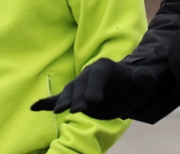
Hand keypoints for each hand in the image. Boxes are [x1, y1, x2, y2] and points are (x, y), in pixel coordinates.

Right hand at [30, 58, 157, 120]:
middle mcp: (87, 75)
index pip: (97, 77)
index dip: (95, 88)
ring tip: (60, 111)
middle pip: (80, 85)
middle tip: (77, 110)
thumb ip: (144, 78)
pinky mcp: (74, 98)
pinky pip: (57, 99)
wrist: (124, 87)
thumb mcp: (143, 80)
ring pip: (68, 93)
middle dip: (78, 97)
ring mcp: (78, 86)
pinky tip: (34, 108)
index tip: (94, 102)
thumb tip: (145, 77)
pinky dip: (46, 103)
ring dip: (63, 101)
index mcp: (103, 67)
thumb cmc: (135, 84)